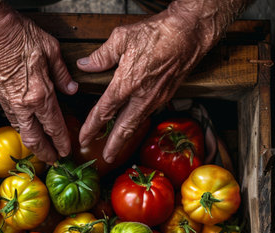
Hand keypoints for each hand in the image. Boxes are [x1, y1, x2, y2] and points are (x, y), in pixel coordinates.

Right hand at [0, 4, 77, 162]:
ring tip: (41, 148)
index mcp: (39, 94)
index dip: (62, 142)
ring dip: (32, 143)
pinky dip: (21, 128)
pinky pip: (11, 118)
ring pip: (21, 132)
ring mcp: (7, 102)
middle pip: (35, 140)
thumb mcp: (50, 49)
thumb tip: (71, 89)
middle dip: (45, 153)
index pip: (54, 127)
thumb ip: (62, 74)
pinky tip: (27, 127)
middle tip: (53, 160)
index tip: (66, 151)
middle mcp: (23, 105)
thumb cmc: (17, 33)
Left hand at [76, 11, 208, 162]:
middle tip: (105, 159)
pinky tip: (132, 125)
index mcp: (126, 83)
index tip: (84, 138)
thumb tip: (85, 65)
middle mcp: (141, 96)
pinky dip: (137, 124)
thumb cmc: (158, 32)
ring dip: (126, 139)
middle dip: (114, 146)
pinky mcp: (166, 96)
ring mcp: (155, 98)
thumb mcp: (122, 38)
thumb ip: (101, 56)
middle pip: (124, 128)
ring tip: (116, 149)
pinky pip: (147, 114)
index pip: (104, 111)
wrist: (190, 32)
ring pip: (137, 124)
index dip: (92, 127)